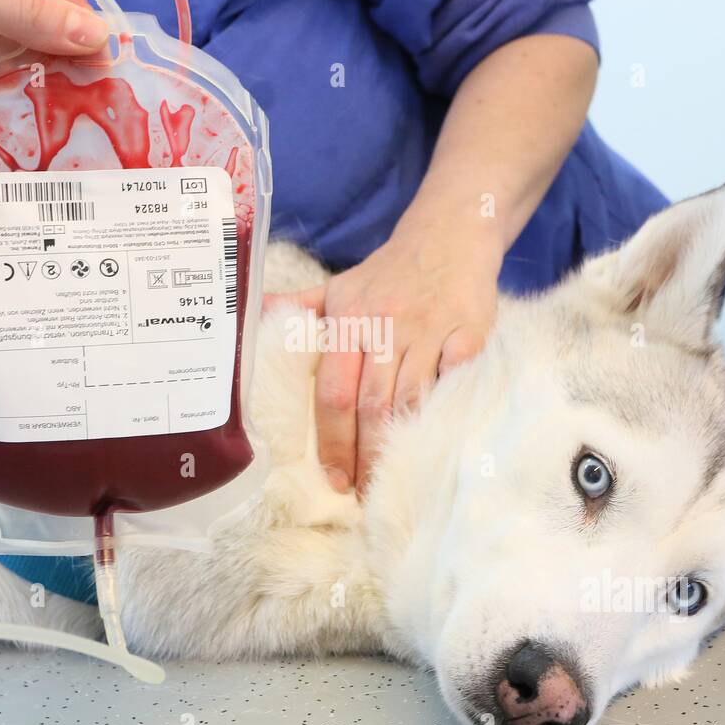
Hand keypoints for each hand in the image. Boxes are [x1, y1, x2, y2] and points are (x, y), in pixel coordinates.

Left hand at [271, 222, 500, 495]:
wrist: (449, 232)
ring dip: (404, 442)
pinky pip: (457, 376)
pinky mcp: (469, 329)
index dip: (332, 438)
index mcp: (349, 319)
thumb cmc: (390, 271)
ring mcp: (429, 328)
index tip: (333, 476)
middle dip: (366, 453)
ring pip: (412, 398)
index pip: (333, 390)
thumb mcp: (340, 285)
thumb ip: (301, 308)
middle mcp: (386, 324)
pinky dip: (448, 407)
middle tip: (364, 492)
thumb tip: (255, 316)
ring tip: (397, 478)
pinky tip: (440, 438)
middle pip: (372, 403)